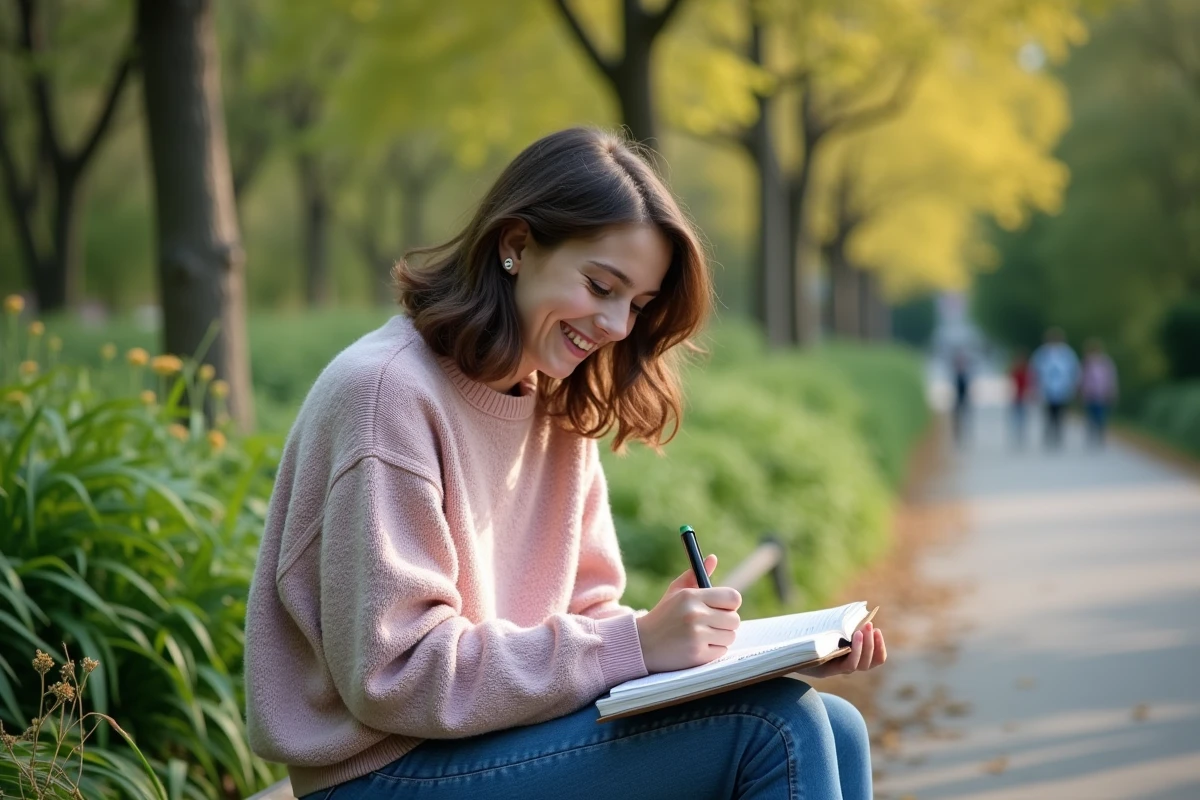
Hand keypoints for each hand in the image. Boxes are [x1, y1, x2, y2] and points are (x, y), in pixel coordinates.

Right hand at [635, 555, 741, 672]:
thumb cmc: (663, 615)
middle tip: (711, 624)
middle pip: (734, 619)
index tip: (722, 608)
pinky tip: (698, 646)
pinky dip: (713, 650)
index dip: (730, 604)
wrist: (643, 644)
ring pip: (730, 636)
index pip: (733, 597)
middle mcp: (695, 614)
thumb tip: (713, 558)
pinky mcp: (697, 655)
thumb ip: (696, 575)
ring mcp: (696, 636)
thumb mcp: (676, 591)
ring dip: (721, 637)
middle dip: (726, 623)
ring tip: (703, 636)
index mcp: (691, 596)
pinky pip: (722, 651)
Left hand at [795, 622, 886, 678]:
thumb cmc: (810, 638)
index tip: (877, 630)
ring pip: (859, 665)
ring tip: (860, 631)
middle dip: (872, 644)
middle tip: (870, 626)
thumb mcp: (829, 630)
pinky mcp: (826, 672)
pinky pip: (846, 666)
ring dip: (863, 647)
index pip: (874, 659)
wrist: (790, 652)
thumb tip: (858, 612)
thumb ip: (843, 625)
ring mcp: (837, 670)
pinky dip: (852, 653)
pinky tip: (850, 641)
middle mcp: (847, 666)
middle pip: (868, 662)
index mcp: (851, 657)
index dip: (879, 647)